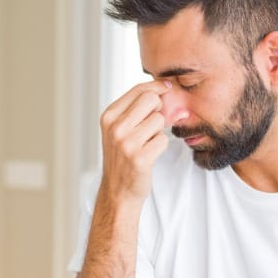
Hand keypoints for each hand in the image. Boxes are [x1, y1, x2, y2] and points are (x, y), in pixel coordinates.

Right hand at [98, 80, 171, 205]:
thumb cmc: (122, 157)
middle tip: (154, 123)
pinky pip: (163, 140)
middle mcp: (115, 127)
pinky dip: (160, 147)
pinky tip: (149, 154)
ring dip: (158, 131)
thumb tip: (168, 89)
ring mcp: (126, 143)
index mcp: (109, 116)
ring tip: (146, 143)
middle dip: (159, 109)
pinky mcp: (139, 158)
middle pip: (151, 100)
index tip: (168, 87)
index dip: (157, 87)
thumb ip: (137, 109)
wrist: (118, 190)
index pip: (139, 90)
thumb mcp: (119, 129)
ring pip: (159, 121)